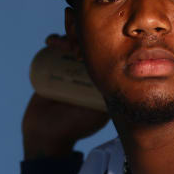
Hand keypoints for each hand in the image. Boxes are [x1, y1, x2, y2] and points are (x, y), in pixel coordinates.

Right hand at [22, 34, 109, 158]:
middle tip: (73, 45)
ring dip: (67, 39)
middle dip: (80, 41)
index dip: (97, 50)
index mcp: (102, 82)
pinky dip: (55, 43)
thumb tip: (128, 88)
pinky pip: (58, 52)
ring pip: (73, 48)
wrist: (45, 134)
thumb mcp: (96, 114)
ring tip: (58, 42)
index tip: (86, 50)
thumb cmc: (73, 126)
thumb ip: (110, 103)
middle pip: (89, 51)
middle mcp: (90, 74)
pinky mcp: (58, 69)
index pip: (104, 59)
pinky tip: (50, 41)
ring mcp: (74, 71)